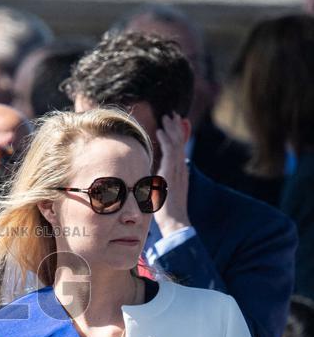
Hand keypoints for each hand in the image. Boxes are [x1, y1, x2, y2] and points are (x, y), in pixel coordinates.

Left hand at [155, 112, 190, 236]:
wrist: (175, 222)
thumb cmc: (167, 212)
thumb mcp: (163, 193)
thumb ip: (160, 183)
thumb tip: (154, 179)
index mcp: (180, 172)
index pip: (181, 149)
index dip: (179, 135)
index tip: (175, 123)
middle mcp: (181, 169)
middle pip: (181, 143)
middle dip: (177, 128)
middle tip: (173, 114)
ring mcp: (177, 171)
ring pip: (177, 144)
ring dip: (172, 129)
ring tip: (167, 117)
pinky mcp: (171, 174)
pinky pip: (170, 153)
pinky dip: (166, 140)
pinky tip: (160, 131)